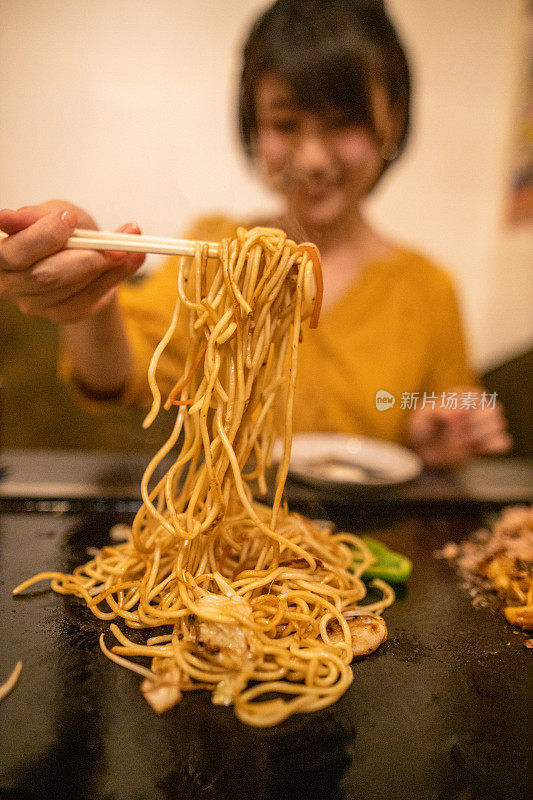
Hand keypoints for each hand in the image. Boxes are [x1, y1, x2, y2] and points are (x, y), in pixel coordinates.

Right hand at [0, 200, 144, 323]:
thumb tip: (10, 217)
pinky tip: (132, 260)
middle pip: (45, 277)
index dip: (41, 238)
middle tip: (114, 241)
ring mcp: (36, 304)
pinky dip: (116, 277)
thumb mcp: (52, 212)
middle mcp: (11, 285)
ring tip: (132, 244)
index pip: (13, 254)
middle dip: (83, 257)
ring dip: (109, 265)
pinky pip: (91, 299)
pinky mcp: (63, 314)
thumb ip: (39, 215)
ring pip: (73, 289)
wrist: (82, 255)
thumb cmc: (62, 230)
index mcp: (0, 256)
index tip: (69, 219)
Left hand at [408, 389, 511, 466]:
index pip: (478, 397)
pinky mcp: (488, 442)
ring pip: (500, 425)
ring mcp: (486, 424)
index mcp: (465, 394)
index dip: (466, 411)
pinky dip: (491, 446)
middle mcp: (479, 406)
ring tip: (460, 442)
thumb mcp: (424, 414)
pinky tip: (475, 449)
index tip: (449, 421)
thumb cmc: (423, 425)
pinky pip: (503, 442)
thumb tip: (459, 411)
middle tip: (454, 435)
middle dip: (474, 424)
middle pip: (494, 410)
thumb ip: (441, 409)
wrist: (422, 448)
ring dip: (479, 436)